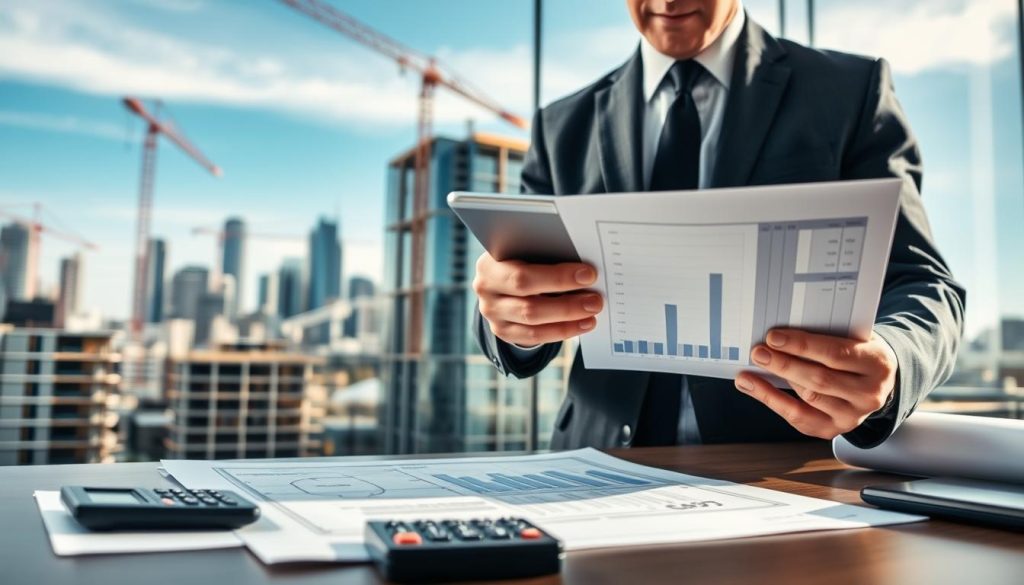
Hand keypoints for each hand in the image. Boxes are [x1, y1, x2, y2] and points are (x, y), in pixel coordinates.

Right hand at [473, 252, 602, 346]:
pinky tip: (582, 324)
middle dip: (567, 303)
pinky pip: (534, 336)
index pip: (523, 275)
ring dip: (568, 319)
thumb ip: (546, 256)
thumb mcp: (526, 251)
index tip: (589, 274)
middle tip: (595, 300)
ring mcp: (492, 314)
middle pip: (529, 304)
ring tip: (592, 312)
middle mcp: (486, 291)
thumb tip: (583, 269)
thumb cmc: (522, 257)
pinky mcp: (502, 331)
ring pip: (533, 322)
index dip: (558, 277)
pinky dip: (561, 331)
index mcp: (490, 265)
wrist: (502, 279)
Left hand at [734, 328, 897, 439]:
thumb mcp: (853, 338)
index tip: (773, 337)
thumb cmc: (856, 353)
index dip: (802, 345)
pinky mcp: (834, 429)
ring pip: (808, 397)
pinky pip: (799, 417)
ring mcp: (853, 416)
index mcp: (877, 363)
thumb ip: (825, 335)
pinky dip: (772, 400)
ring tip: (751, 368)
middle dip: (785, 365)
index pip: (836, 354)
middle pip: (820, 380)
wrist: (876, 383)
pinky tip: (753, 386)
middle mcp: (869, 394)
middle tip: (759, 352)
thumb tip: (779, 336)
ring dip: (775, 382)